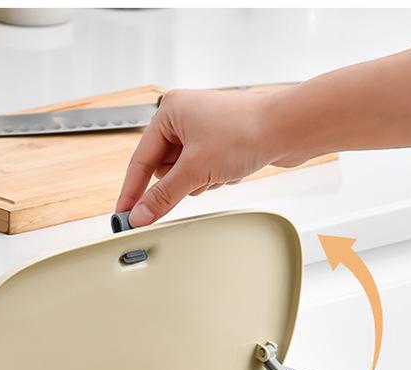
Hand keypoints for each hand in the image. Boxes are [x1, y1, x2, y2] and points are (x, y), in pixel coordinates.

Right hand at [115, 88, 299, 227]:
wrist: (287, 128)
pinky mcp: (220, 142)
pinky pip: (203, 171)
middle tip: (197, 180)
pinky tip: (230, 170)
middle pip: (163, 169)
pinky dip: (214, 178)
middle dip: (180, 182)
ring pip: (184, 174)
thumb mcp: (194, 170)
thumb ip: (163, 196)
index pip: (140, 160)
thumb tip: (140, 215)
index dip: (131, 192)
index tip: (123, 216)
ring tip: (219, 171)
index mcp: (169, 111)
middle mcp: (184, 116)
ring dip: (199, 181)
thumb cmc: (244, 132)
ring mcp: (203, 129)